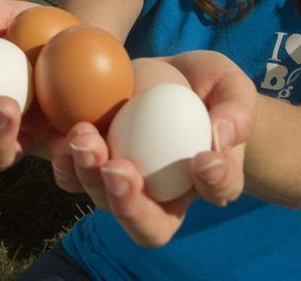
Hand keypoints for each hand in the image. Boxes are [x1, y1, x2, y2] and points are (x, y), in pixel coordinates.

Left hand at [51, 51, 254, 246]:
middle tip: (119, 170)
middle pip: (147, 225)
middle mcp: (162, 195)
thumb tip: (221, 137)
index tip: (203, 158)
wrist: (164, 74)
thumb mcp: (230, 85)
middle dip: (129, 206)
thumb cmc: (207, 85)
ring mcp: (122, 181)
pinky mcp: (92, 161)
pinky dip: (64, 164)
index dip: (213, 184)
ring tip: (85, 139)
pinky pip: (73, 176)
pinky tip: (63, 140)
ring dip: (90, 177)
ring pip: (103, 200)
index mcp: (206, 182)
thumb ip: (237, 109)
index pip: (215, 193)